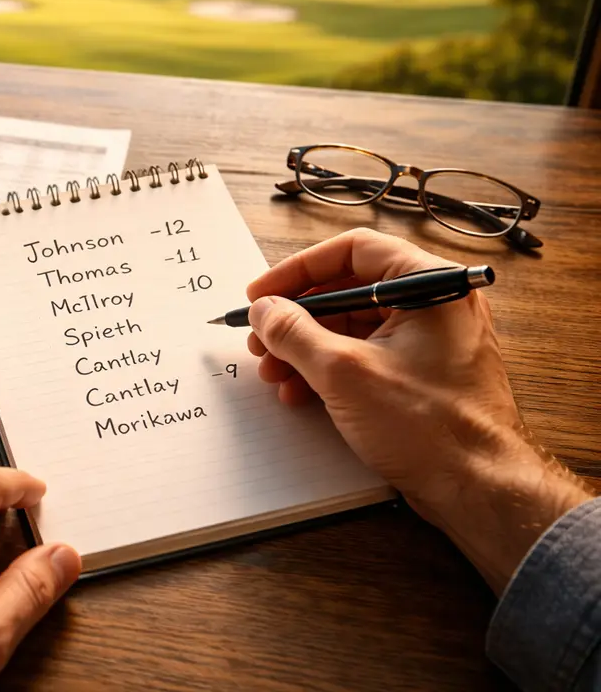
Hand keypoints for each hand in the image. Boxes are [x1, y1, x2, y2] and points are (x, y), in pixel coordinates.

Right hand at [245, 228, 592, 591]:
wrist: (478, 489)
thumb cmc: (433, 427)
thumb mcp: (343, 372)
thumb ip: (293, 332)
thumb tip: (265, 310)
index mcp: (430, 284)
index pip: (353, 251)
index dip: (298, 270)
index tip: (264, 292)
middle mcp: (436, 304)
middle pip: (349, 289)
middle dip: (298, 317)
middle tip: (262, 336)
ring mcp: (432, 339)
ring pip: (354, 325)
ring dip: (307, 347)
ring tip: (274, 370)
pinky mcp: (423, 372)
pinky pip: (368, 354)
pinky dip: (331, 368)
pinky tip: (301, 391)